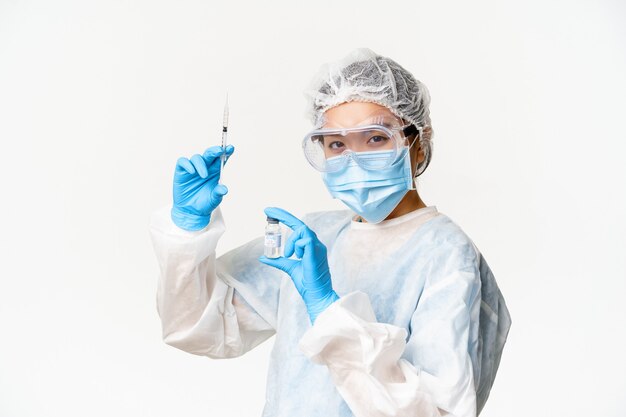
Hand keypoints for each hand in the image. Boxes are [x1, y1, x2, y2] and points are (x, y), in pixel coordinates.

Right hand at [170, 145, 234, 230]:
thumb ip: (218, 193)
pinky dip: (187, 164)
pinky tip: (192, 172)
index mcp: (215, 171)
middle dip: (215, 151)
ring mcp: (193, 168)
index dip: (226, 152)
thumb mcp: (214, 200)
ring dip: (201, 164)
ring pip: (197, 157)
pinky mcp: (182, 171)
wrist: (191, 211)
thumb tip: (224, 189)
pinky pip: (183, 162)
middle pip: (210, 154)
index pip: (221, 159)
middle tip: (220, 150)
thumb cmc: (205, 203)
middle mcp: (205, 167)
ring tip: (204, 176)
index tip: (231, 148)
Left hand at [259, 207, 338, 323]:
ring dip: (290, 241)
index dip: (285, 217)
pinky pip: (305, 240)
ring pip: (302, 230)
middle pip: (299, 224)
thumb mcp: (289, 268)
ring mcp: (317, 247)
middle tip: (268, 211)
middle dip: (283, 215)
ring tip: (287, 254)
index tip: (271, 212)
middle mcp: (315, 244)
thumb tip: (263, 257)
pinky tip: (296, 257)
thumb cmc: (307, 282)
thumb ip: (278, 261)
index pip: (297, 226)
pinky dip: (296, 246)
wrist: (316, 294)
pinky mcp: (316, 253)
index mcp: (310, 246)